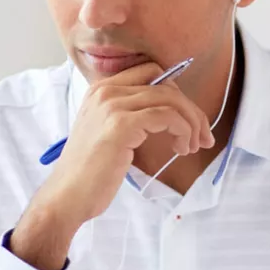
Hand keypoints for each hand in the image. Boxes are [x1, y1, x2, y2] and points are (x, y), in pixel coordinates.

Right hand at [8, 62, 211, 269]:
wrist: (67, 196)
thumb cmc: (90, 173)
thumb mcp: (107, 132)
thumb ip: (129, 115)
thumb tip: (168, 113)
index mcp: (100, 89)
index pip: (151, 73)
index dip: (175, 94)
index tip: (188, 120)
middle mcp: (105, 91)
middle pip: (165, 84)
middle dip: (190, 109)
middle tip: (202, 136)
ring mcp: (112, 105)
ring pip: (170, 99)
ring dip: (191, 122)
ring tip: (192, 146)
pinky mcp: (121, 124)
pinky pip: (167, 116)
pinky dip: (183, 130)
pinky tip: (181, 147)